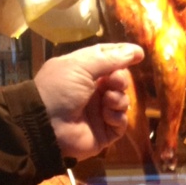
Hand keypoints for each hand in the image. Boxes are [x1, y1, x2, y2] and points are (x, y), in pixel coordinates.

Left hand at [34, 43, 144, 160]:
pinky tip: (107, 116)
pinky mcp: (104, 133)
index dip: (122, 55)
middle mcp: (92, 91)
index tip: (139, 54)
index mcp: (83, 71)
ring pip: (123, 101)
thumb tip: (135, 51)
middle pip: (119, 80)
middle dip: (120, 79)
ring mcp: (99, 112)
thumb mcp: (80, 66)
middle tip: (114, 82)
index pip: (107, 59)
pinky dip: (117, 117)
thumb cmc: (60, 89)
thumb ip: (109, 58)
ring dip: (118, 99)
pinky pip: (121, 123)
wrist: (46, 124)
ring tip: (107, 101)